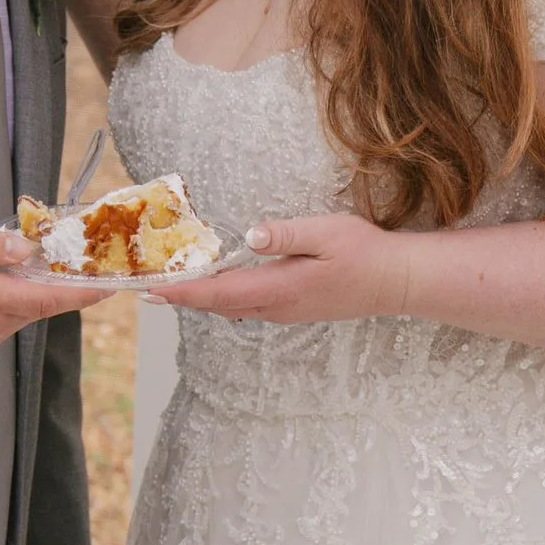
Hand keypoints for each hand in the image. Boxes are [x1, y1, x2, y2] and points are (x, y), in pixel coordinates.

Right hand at [0, 221, 107, 352]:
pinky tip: (3, 279)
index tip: (109, 284)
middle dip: (60, 282)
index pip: (45, 298)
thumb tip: (24, 248)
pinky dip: (16, 299)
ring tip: (32, 261)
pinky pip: (9, 318)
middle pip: (40, 305)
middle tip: (76, 256)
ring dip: (34, 289)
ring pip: (25, 311)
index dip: (81, 292)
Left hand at [153, 211, 417, 324]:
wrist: (394, 282)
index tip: (154, 291)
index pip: (220, 293)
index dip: (184, 292)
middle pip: (219, 305)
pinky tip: (217, 288)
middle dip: (184, 298)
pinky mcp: (293, 308)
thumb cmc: (365, 254)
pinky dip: (224, 299)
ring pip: (233, 308)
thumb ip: (286, 235)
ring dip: (203, 300)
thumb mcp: (327, 233)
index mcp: (280, 288)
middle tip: (150, 291)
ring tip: (174, 289)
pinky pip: (248, 307)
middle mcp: (277, 307)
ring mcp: (285, 311)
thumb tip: (251, 236)